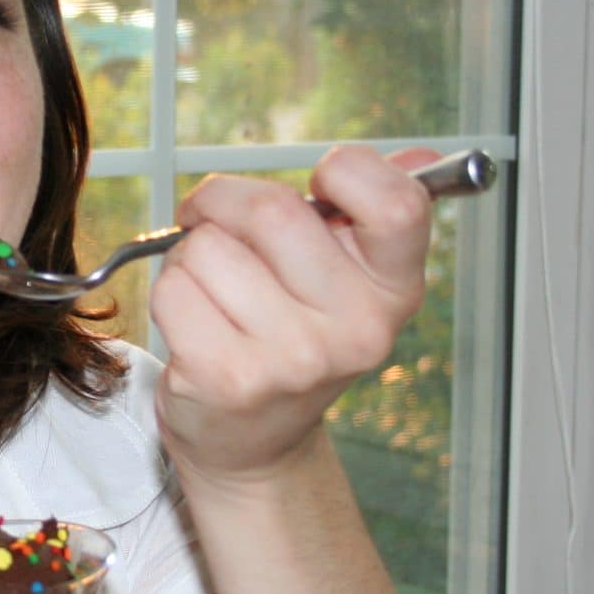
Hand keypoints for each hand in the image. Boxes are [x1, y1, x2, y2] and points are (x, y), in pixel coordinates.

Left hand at [149, 144, 433, 494]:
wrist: (253, 437)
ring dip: (192, 255)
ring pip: (209, 247)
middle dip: (225, 203)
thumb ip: (377, 208)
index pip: (397, 201)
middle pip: (271, 209)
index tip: (319, 189)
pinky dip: (172, 292)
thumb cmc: (294, 336)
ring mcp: (293, 358)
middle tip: (219, 224)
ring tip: (217, 291)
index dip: (345, 172)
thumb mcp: (349, 277)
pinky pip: (174, 288)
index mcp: (395, 290)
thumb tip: (422, 156)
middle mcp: (357, 328)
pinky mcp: (228, 378)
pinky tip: (198, 322)